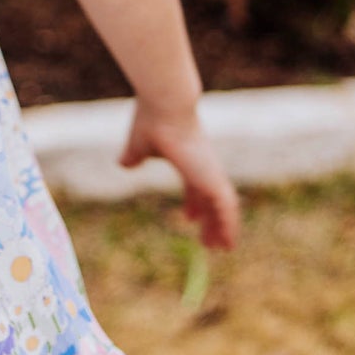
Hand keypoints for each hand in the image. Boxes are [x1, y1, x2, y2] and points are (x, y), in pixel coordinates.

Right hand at [117, 99, 240, 251]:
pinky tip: (228, 242)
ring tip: (221, 248)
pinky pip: (228, 209)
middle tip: (209, 242)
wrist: (165, 106)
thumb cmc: (151, 121)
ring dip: (223, 228)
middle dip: (211, 221)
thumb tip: (124, 164)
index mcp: (189, 160)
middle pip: (213, 199)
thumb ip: (133, 156)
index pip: (196, 186)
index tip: (190, 218)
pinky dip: (230, 226)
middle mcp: (205, 167)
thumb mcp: (138, 145)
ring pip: (224, 207)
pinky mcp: (214, 179)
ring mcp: (211, 173)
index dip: (194, 203)